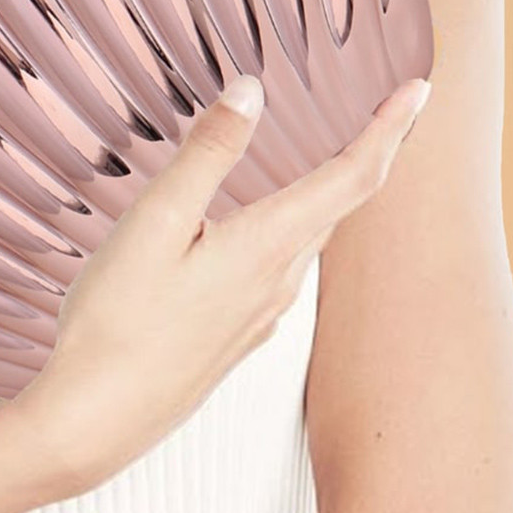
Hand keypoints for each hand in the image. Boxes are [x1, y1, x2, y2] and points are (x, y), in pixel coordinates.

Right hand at [7, 73, 431, 495]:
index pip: (353, 177)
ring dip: (319, 203)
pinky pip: (273, 279)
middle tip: (379, 121)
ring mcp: (254, 320)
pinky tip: (251, 241)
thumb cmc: (115, 329)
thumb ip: (206, 155)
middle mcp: (273, 286)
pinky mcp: (230, 343)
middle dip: (362, 160)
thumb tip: (250, 94)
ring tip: (318, 169)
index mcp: (264, 248)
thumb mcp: (153, 223)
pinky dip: (281, 241)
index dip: (390, 129)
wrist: (94, 421)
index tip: (417, 91)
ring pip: (303, 247)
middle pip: (336, 211)